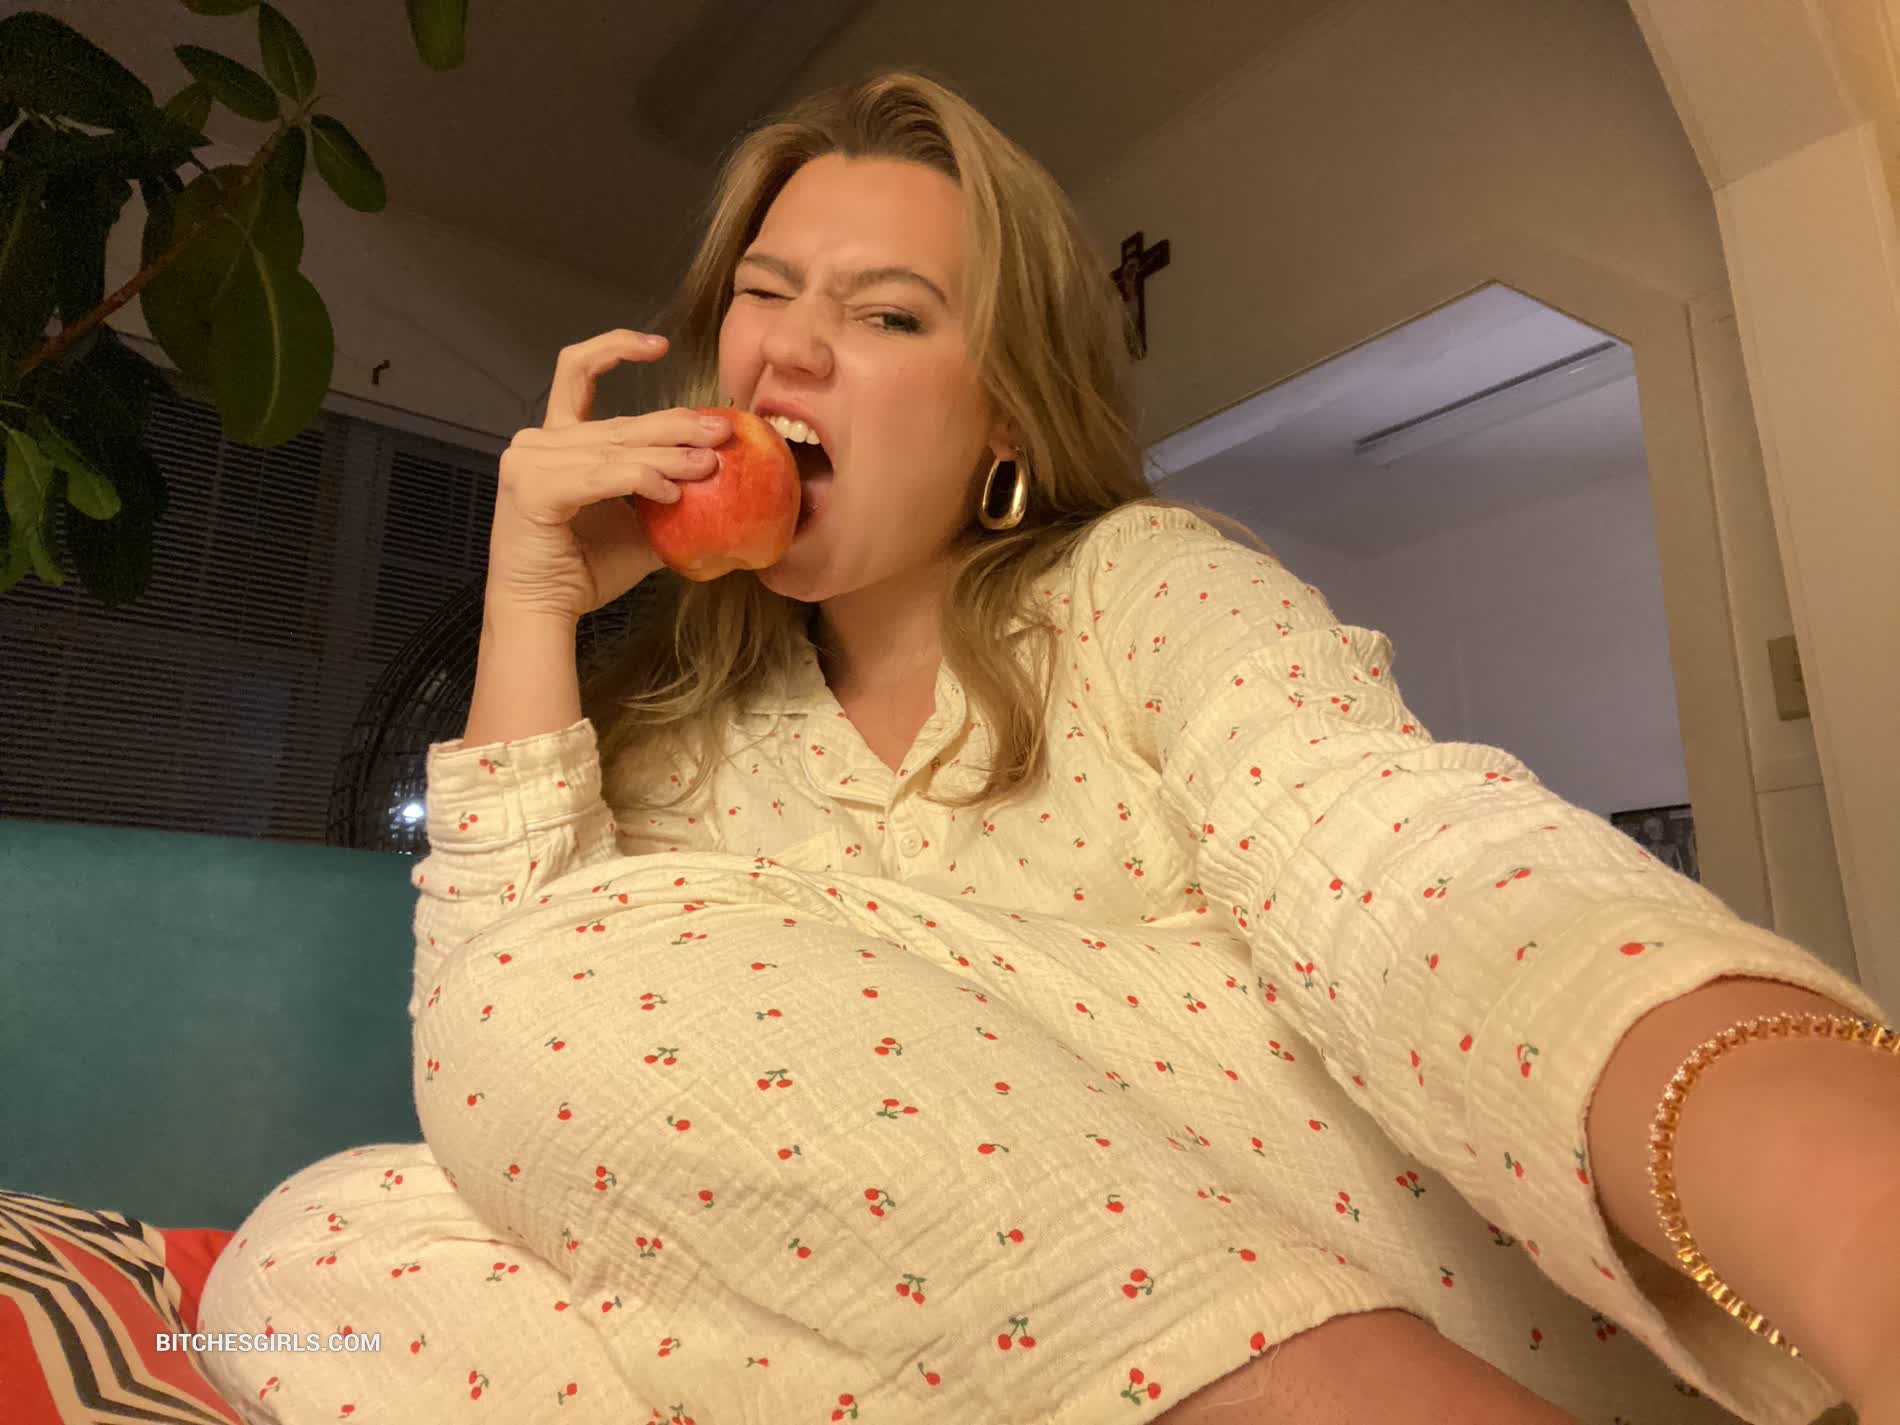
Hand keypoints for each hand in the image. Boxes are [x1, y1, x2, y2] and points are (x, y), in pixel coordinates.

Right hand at [483, 328, 728, 620]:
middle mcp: (538, 442)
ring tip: (710, 463)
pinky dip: (639, 479)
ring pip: (614, 449)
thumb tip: (723, 483)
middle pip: (617, 421)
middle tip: (720, 432)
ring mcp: (528, 461)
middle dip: (675, 425)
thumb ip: (665, 494)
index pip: (578, 372)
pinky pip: (601, 476)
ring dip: (668, 456)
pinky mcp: (531, 487)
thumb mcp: (638, 524)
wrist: (543, 611)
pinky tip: (671, 490)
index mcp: (557, 440)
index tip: (659, 347)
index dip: (615, 348)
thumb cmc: (584, 569)